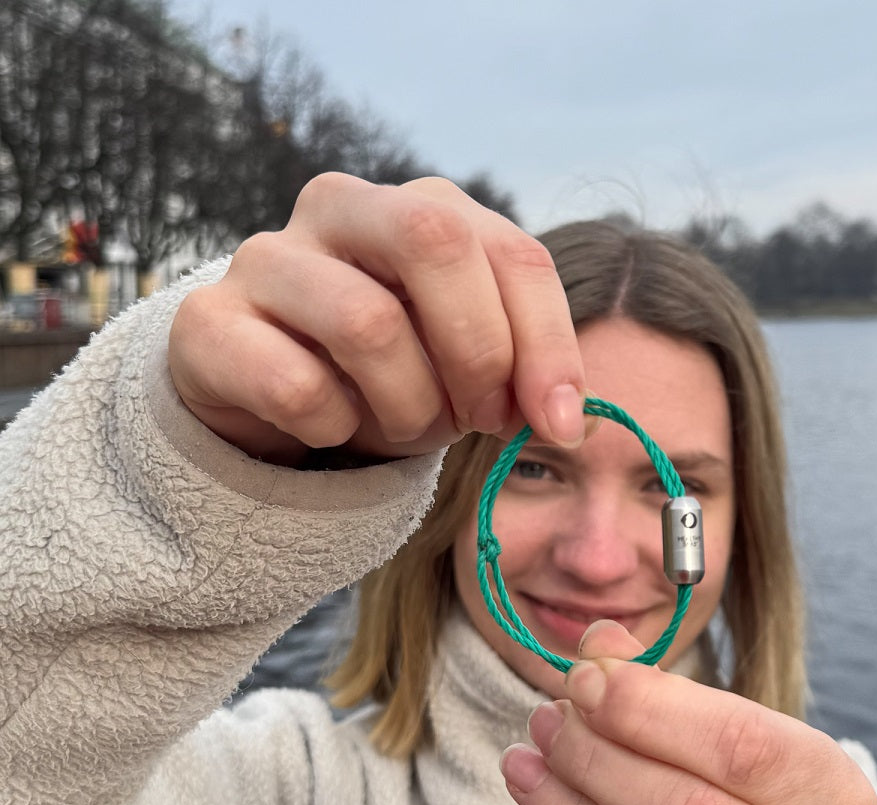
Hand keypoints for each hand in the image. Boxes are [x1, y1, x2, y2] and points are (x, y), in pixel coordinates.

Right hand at [168, 174, 586, 463]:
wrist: (272, 399)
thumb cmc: (391, 375)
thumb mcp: (468, 368)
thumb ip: (521, 373)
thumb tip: (571, 419)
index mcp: (420, 208)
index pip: (512, 252)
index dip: (548, 344)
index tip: (561, 424)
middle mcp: (341, 208)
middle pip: (434, 242)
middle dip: (477, 354)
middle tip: (476, 420)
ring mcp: (266, 257)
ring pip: (367, 323)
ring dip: (407, 407)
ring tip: (403, 428)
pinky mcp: (210, 323)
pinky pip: (296, 386)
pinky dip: (333, 429)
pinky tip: (330, 429)